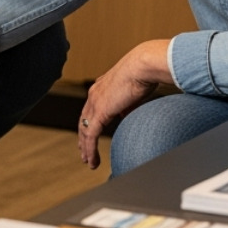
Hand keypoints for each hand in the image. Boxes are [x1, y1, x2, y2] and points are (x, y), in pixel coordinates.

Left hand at [77, 39, 171, 169]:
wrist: (143, 66)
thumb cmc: (144, 74)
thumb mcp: (133, 92)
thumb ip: (127, 104)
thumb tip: (125, 114)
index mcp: (101, 87)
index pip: (90, 110)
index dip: (89, 124)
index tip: (90, 136)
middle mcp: (94, 94)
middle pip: (83, 121)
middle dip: (83, 138)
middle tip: (84, 152)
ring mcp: (95, 102)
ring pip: (84, 130)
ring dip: (86, 148)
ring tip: (88, 161)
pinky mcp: (100, 112)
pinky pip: (91, 135)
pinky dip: (90, 150)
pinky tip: (92, 160)